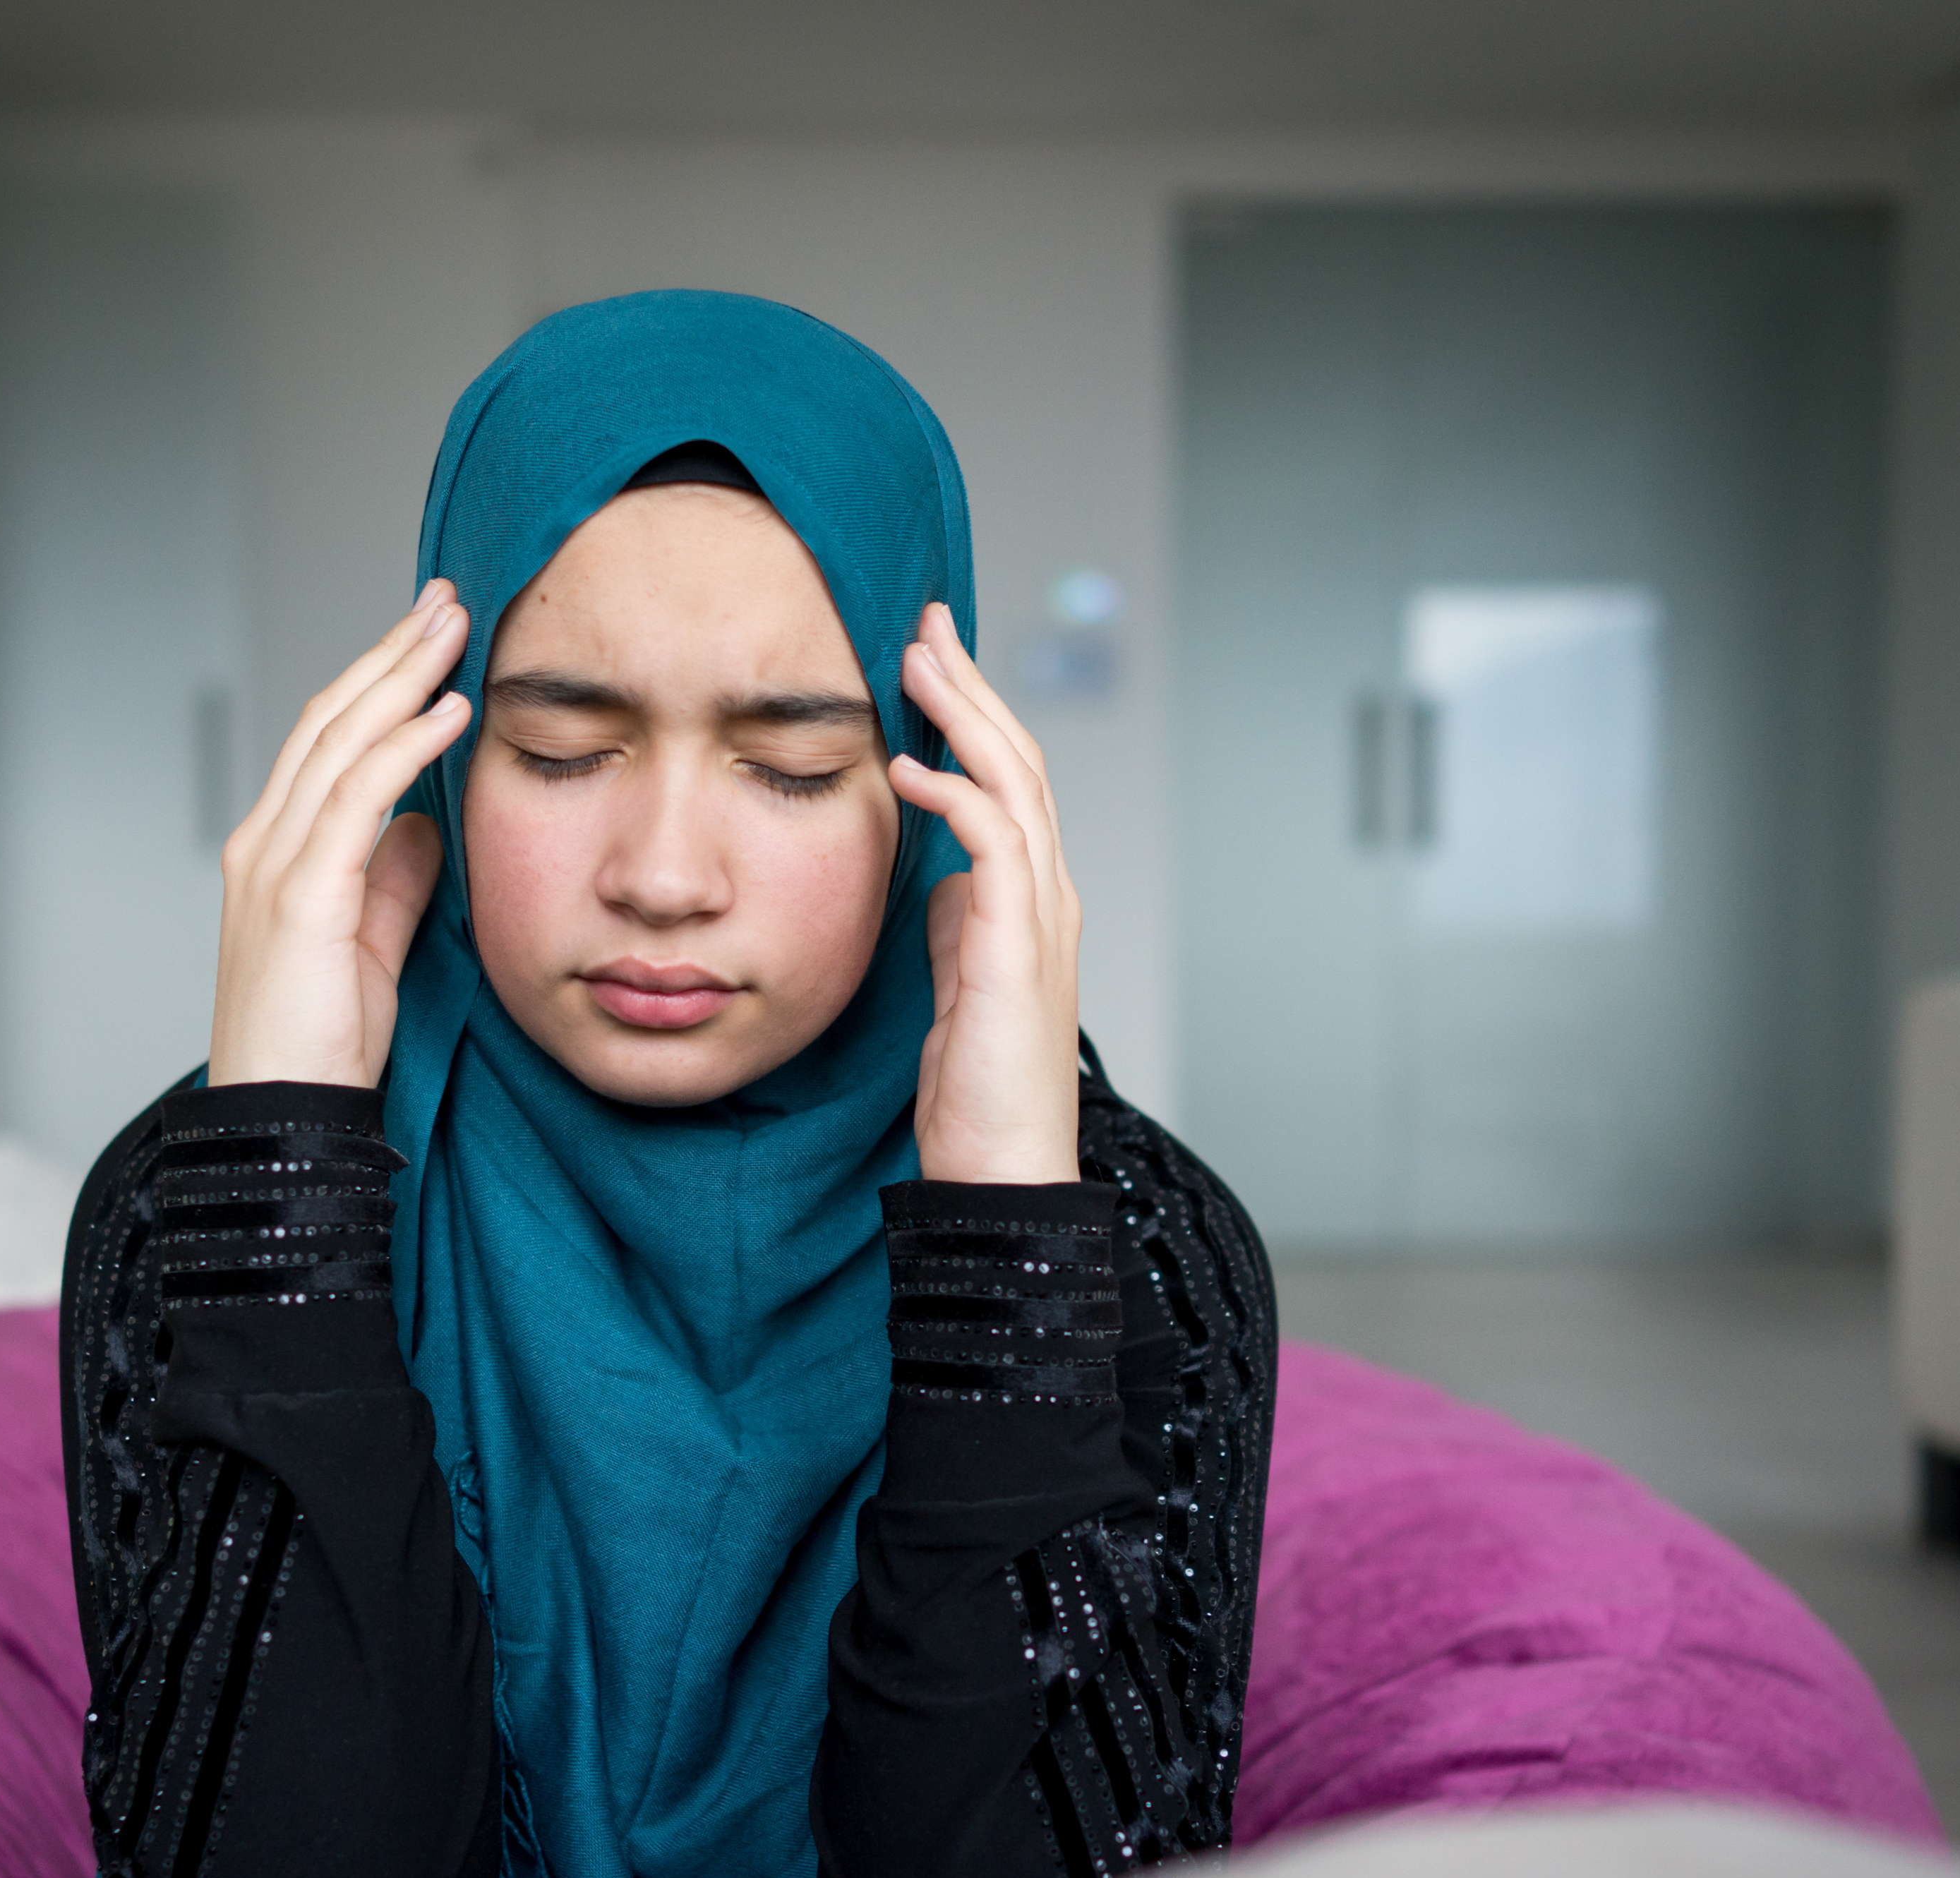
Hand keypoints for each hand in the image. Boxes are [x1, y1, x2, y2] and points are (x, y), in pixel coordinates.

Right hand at [209, 581, 472, 1087]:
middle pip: (330, 719)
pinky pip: (356, 799)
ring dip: (402, 676)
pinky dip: (403, 746)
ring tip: (454, 627)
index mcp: (277, 853)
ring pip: (339, 741)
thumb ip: (393, 882)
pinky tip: (448, 710)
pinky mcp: (300, 897)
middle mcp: (264, 843)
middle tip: (446, 597)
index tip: (432, 637)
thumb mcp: (373, 949)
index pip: (329, 742)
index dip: (380, 683)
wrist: (282, 1121)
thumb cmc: (322, 1048)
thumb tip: (426, 825)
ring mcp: (275, 866)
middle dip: (391, 652)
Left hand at [888, 602, 1083, 1183]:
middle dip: (973, 685)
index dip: (973, 716)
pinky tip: (910, 770)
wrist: (1004, 1172)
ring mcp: (1042, 919)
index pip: (1010, 782)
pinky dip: (956, 796)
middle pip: (1022, 760)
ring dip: (966, 716)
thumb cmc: (978, 1092)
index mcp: (1032, 902)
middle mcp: (1049, 897)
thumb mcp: (956, 985)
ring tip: (918, 663)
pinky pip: (996, 846)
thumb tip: (935, 878)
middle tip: (928, 623)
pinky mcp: (1017, 949)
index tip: (928, 661)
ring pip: (1017, 784)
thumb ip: (954, 925)